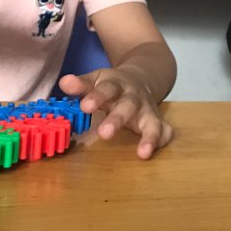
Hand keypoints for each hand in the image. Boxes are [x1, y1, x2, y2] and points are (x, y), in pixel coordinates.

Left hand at [58, 68, 173, 159]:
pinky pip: (165, 130)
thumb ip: (81, 84)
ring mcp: (147, 109)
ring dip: (149, 136)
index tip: (85, 107)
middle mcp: (134, 97)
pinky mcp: (157, 120)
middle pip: (128, 106)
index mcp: (116, 85)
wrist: (140, 78)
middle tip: (105, 133)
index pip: (106, 89)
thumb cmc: (111, 85)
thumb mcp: (96, 80)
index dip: (97, 97)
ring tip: (143, 152)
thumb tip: (65, 82)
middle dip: (118, 119)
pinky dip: (162, 139)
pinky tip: (153, 152)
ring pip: (151, 121)